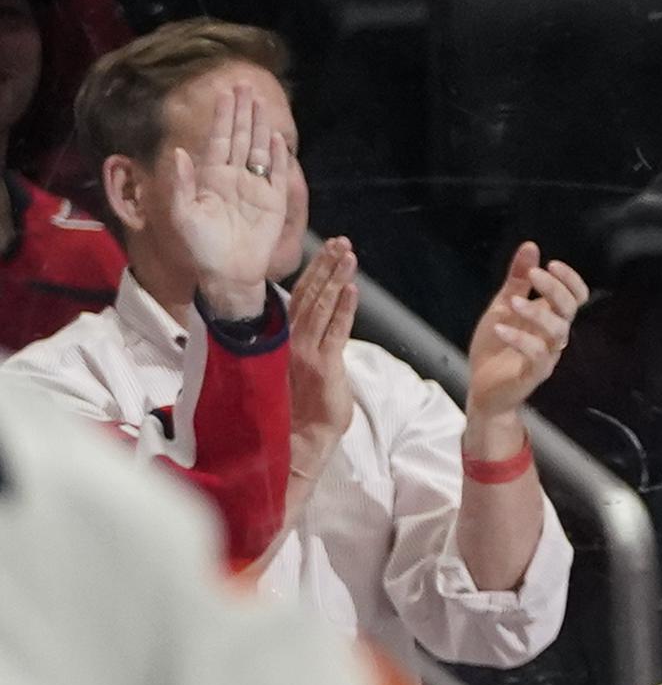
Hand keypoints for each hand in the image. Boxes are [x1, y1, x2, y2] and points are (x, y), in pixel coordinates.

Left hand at [165, 80, 287, 321]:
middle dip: (241, 111)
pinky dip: (278, 156)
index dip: (222, 116)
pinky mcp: (274, 203)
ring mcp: (255, 189)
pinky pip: (278, 174)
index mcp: (210, 177)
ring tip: (259, 102)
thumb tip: (179, 152)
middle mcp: (234, 177)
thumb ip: (181, 184)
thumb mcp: (181, 215)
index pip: (219, 139)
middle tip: (243, 85)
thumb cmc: (199, 248)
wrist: (227, 273)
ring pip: (259, 149)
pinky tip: (276, 137)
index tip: (224, 92)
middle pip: (240, 137)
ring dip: (259, 126)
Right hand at [286, 236, 358, 451]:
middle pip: (310, 295)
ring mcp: (306, 352)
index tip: (326, 250)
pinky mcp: (323, 365)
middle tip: (340, 242)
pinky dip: (344, 309)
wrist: (300, 441)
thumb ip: (309, 347)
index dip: (313, 274)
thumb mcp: (302, 372)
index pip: (300, 299)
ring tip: (348, 255)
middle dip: (326, 267)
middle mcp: (291, 342)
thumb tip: (318, 329)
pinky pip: (336, 331)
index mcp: (285, 341)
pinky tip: (353, 289)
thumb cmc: (300, 411)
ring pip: (321, 307)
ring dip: (336, 279)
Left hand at [466, 242, 587, 417]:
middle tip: (534, 275)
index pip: (576, 297)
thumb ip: (517, 279)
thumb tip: (531, 246)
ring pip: (557, 331)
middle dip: (554, 289)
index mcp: (550, 317)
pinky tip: (500, 328)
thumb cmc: (496, 347)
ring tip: (512, 302)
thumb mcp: (503, 306)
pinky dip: (519, 339)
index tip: (551, 263)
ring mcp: (547, 355)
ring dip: (536, 313)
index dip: (570, 280)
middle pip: (570, 310)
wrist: (483, 387)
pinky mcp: (534, 374)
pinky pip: (537, 355)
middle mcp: (554, 336)